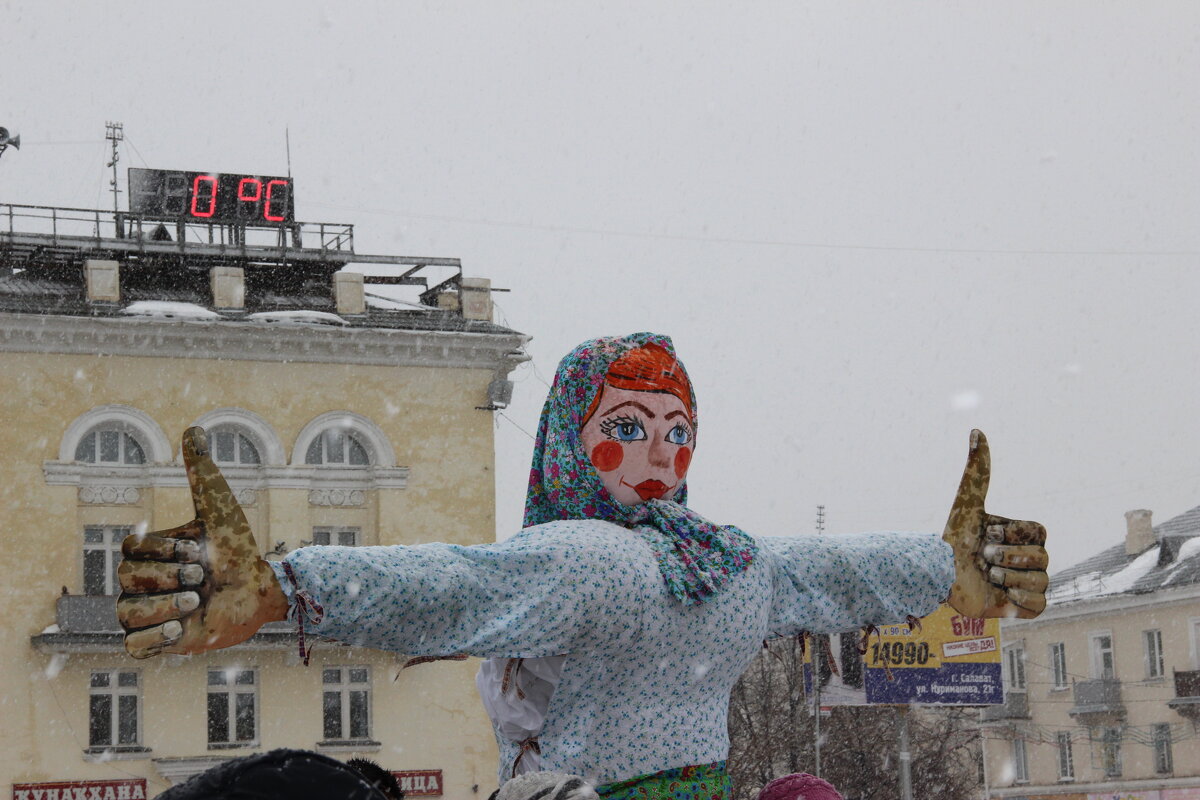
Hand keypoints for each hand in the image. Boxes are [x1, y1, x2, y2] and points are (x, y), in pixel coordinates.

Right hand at [117, 427, 288, 658]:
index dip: (164, 552)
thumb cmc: (237, 550)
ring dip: (167, 607)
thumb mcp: (218, 509)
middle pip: (128, 581)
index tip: (197, 550)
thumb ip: (202, 473)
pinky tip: (183, 628)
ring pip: (126, 613)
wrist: (259, 591)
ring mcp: (145, 614)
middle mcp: (140, 583)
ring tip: (196, 603)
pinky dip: (156, 638)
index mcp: (147, 554)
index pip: (129, 551)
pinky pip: (132, 647)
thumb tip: (194, 428)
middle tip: (201, 577)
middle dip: (171, 578)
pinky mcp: (156, 642)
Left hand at [942, 429, 1048, 618]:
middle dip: (1006, 556)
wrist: (940, 575)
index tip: (987, 534)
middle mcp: (1032, 558)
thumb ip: (977, 472)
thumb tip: (976, 431)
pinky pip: (1038, 604)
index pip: (1039, 532)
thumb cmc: (954, 539)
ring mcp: (1031, 583)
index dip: (1012, 534)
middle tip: (983, 557)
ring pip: (1039, 581)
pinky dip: (1017, 600)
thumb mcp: (967, 504)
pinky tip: (998, 595)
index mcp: (1025, 535)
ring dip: (1006, 578)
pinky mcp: (1026, 608)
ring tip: (986, 576)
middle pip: (1041, 557)